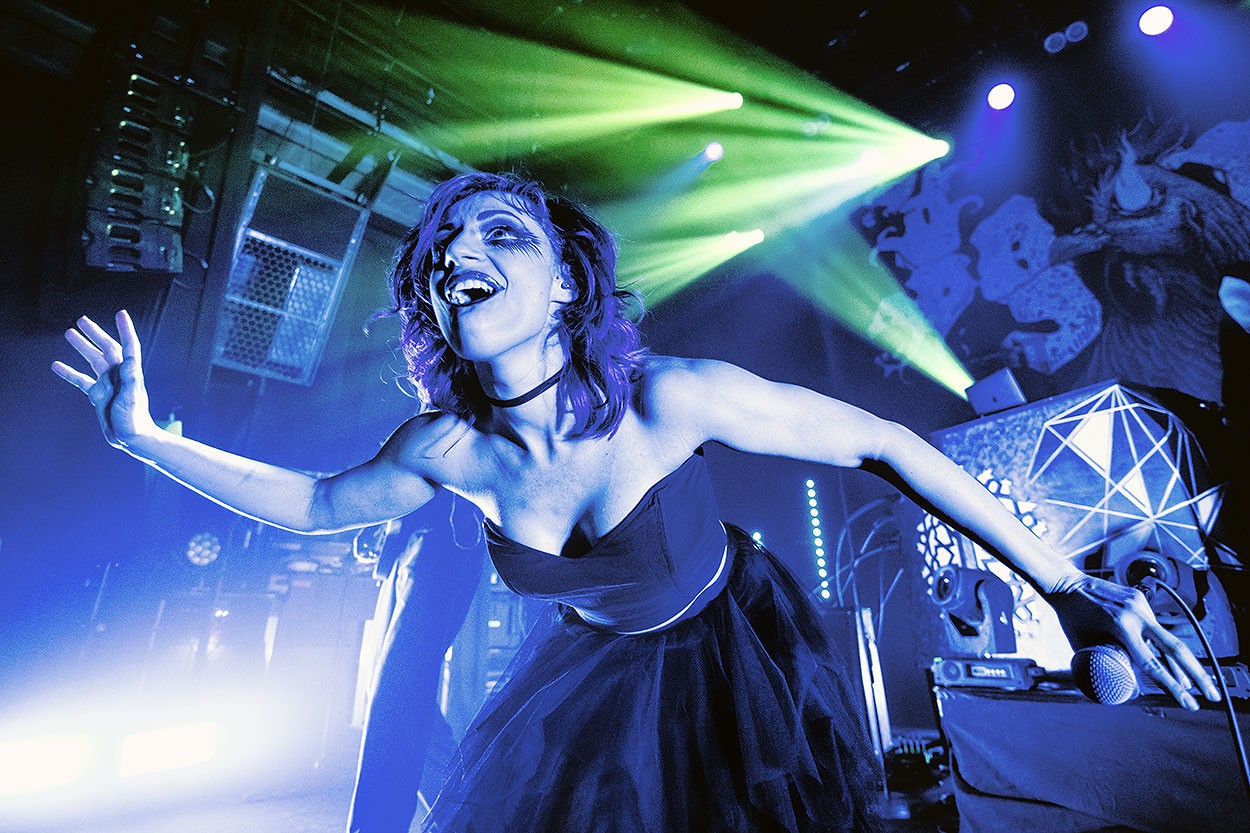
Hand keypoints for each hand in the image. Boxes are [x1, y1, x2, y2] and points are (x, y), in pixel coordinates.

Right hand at [52, 310, 160, 451]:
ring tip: (69, 333)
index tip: (121, 313)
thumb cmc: (134, 419)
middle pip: (106, 348)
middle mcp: (118, 374)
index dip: (125, 329)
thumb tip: (130, 360)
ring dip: (82, 346)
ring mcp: (107, 384)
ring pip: (92, 360)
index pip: (128, 345)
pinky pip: (81, 380)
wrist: (130, 438)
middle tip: (81, 320)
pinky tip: (56, 365)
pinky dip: (69, 372)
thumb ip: (130, 380)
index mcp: (128, 372)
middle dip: (95, 333)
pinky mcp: (98, 395)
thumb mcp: (131, 398)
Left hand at [1044, 573, 1220, 709]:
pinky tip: (1171, 662)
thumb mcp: (1084, 646)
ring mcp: (1141, 605)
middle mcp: (1136, 615)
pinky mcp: (1141, 599)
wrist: (1066, 584)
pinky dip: (1162, 645)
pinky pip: (1155, 627)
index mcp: (1120, 628)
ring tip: (1192, 686)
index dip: (1173, 686)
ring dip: (1180, 664)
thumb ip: (1107, 663)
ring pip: (1167, 639)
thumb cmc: (1070, 618)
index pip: (1152, 664)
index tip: (1189, 702)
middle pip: (1175, 649)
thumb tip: (1127, 684)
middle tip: (1212, 695)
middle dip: (1196, 674)